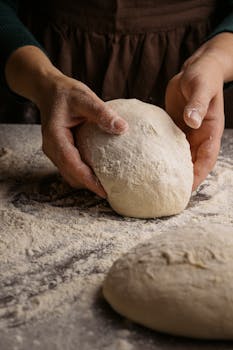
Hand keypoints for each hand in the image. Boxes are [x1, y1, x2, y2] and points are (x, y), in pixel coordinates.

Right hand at [38, 75, 127, 197]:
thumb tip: (123, 128)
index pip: (71, 164)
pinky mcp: (60, 151)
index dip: (88, 180)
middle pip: (70, 174)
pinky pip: (71, 168)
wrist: (49, 90)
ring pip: (69, 174)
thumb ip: (102, 112)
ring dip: (86, 181)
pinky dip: (83, 173)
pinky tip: (99, 172)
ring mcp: (54, 151)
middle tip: (111, 191)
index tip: (104, 191)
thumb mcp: (85, 98)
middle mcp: (52, 148)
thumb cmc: (66, 92)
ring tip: (107, 185)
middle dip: (88, 185)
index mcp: (55, 136)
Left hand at [165, 42, 224, 190]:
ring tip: (155, 182)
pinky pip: (168, 144)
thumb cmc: (203, 77)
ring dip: (171, 169)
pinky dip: (161, 154)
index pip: (206, 159)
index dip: (198, 176)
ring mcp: (187, 132)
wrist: (197, 68)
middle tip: (167, 193)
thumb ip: (198, 104)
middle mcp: (199, 136)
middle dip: (183, 179)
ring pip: (180, 156)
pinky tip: (147, 161)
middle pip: (193, 163)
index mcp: (210, 131)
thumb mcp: (202, 88)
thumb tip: (193, 121)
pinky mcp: (175, 127)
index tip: (186, 190)